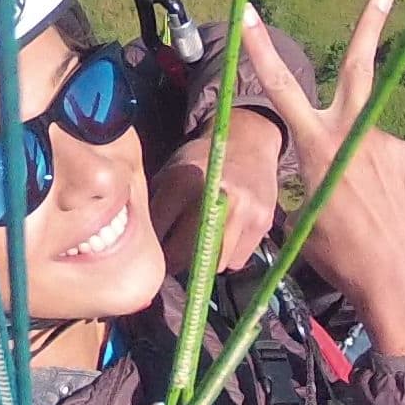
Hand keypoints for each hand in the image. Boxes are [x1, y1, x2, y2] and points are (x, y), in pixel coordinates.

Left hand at [151, 108, 280, 274]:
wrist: (249, 140)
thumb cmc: (203, 159)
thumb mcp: (171, 171)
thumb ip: (156, 206)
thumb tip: (143, 245)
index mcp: (182, 182)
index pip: (157, 233)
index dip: (150, 244)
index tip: (150, 248)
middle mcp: (214, 198)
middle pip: (183, 256)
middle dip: (173, 261)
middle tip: (172, 255)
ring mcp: (242, 213)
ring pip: (212, 265)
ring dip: (203, 262)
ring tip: (200, 244)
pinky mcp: (262, 224)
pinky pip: (236, 262)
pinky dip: (228, 257)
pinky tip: (225, 236)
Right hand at [239, 0, 404, 357]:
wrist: (403, 283)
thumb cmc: (343, 259)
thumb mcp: (305, 221)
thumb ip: (306, 186)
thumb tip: (309, 182)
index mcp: (316, 147)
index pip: (280, 87)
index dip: (259, 49)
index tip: (249, 11)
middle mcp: (354, 134)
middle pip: (357, 67)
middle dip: (368, 28)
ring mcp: (390, 143)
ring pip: (367, 143)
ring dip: (363, 169)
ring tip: (367, 215)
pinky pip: (391, 162)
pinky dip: (384, 183)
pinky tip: (389, 215)